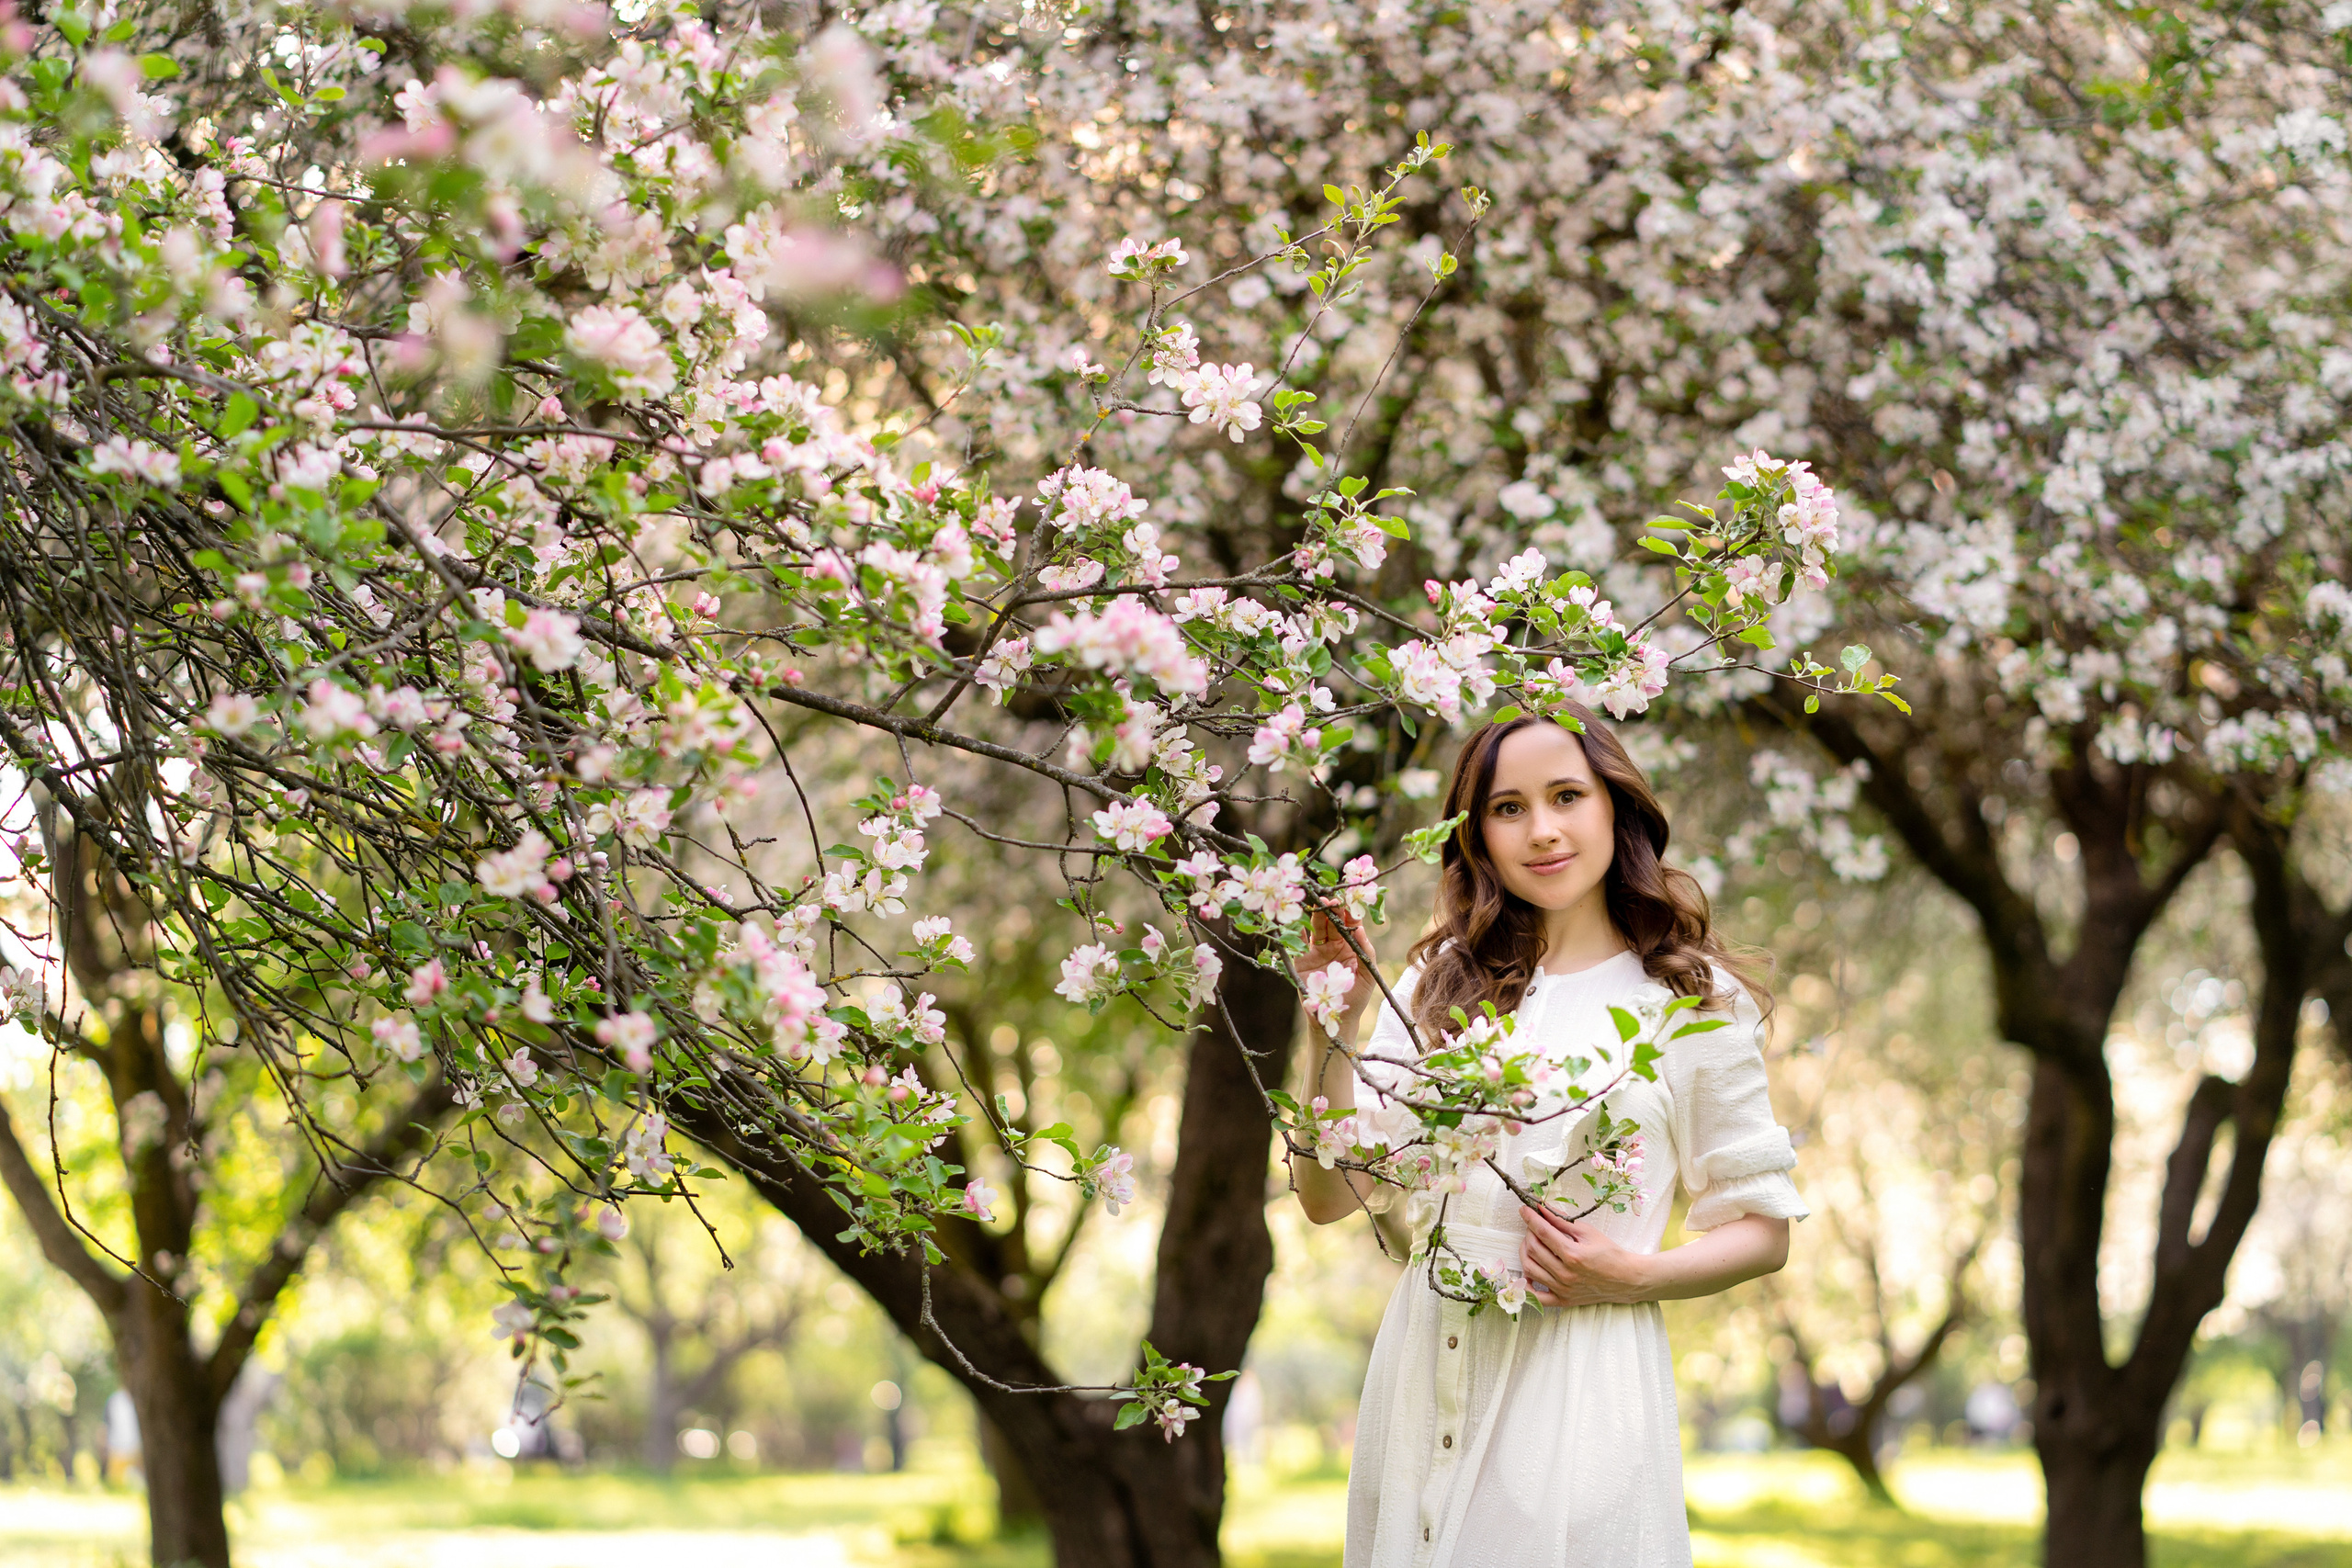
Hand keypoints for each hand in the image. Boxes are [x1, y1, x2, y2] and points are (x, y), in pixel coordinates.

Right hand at [1301, 909, 1378, 1021]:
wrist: (1335, 1019)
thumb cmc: (1355, 998)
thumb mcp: (1368, 976)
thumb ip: (1366, 952)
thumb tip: (1360, 929)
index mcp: (1350, 947)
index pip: (1349, 925)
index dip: (1348, 914)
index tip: (1347, 902)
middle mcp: (1333, 946)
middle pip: (1332, 923)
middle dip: (1331, 910)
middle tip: (1331, 900)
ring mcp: (1317, 952)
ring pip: (1317, 929)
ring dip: (1317, 916)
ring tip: (1318, 904)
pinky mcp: (1302, 960)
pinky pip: (1299, 942)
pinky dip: (1297, 930)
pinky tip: (1298, 919)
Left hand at [1519, 1206, 1653, 1307]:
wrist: (1626, 1279)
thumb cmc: (1609, 1253)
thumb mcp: (1588, 1232)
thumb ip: (1562, 1221)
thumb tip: (1543, 1208)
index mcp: (1573, 1255)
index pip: (1542, 1232)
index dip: (1530, 1218)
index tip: (1524, 1209)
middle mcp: (1565, 1274)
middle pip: (1533, 1249)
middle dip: (1529, 1232)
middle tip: (1533, 1225)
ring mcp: (1563, 1289)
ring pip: (1529, 1268)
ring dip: (1525, 1251)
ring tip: (1531, 1242)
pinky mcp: (1563, 1300)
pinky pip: (1536, 1296)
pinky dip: (1526, 1284)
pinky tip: (1528, 1272)